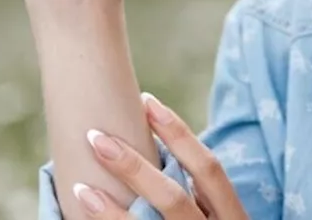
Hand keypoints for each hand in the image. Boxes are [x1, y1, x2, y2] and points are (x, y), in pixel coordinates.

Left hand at [72, 93, 248, 218]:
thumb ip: (200, 199)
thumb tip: (157, 158)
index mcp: (232, 218)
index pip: (208, 168)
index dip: (179, 133)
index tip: (147, 102)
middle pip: (173, 198)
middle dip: (133, 166)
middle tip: (95, 138)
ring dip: (110, 211)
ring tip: (79, 189)